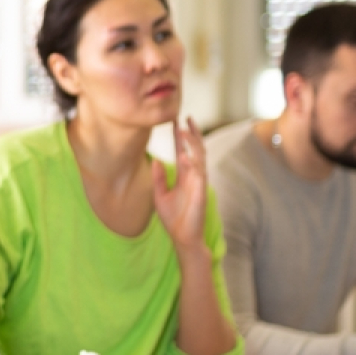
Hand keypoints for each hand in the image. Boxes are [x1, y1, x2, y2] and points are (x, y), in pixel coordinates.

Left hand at [152, 118, 209, 263]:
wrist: (183, 237)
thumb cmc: (174, 218)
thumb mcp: (160, 195)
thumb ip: (158, 178)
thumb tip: (154, 160)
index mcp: (184, 175)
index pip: (182, 151)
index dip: (179, 136)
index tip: (175, 121)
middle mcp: (193, 176)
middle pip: (194, 149)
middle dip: (191, 134)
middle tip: (185, 117)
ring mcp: (199, 183)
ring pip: (199, 158)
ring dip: (191, 144)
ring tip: (183, 131)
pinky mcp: (201, 192)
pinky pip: (198, 175)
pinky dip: (192, 164)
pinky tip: (185, 156)